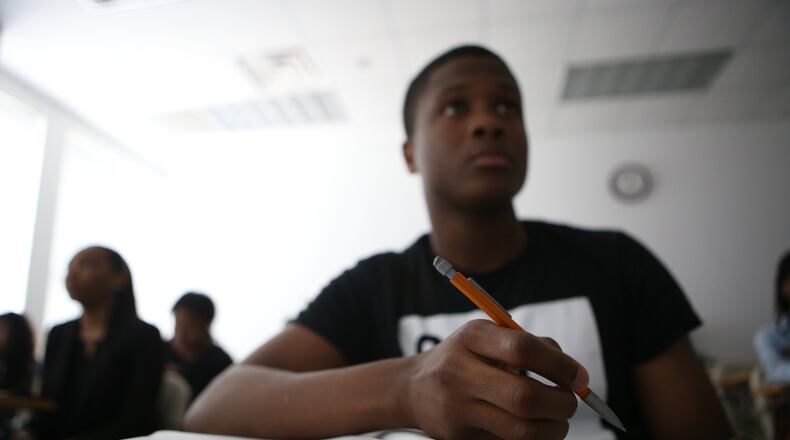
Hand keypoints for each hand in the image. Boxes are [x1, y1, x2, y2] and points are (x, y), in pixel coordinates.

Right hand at [400, 320, 586, 439]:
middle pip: (523, 397)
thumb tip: (573, 372)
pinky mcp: (458, 436)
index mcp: (471, 337)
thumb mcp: (487, 338)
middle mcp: (459, 371)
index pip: (522, 348)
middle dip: (561, 404)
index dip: (559, 365)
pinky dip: (532, 439)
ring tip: (558, 421)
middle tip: (571, 403)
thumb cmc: (464, 358)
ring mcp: (456, 408)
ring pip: (520, 431)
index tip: (580, 377)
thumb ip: (529, 344)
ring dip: (553, 429)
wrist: (413, 388)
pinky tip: (534, 429)